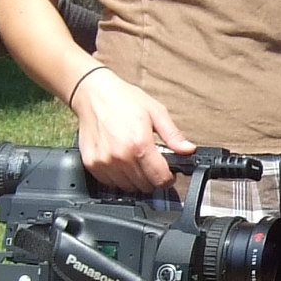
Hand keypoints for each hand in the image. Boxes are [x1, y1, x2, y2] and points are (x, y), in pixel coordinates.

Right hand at [72, 68, 190, 191]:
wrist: (93, 94)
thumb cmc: (123, 99)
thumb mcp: (155, 112)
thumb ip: (173, 135)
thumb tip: (188, 150)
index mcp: (140, 144)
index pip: (160, 179)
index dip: (168, 178)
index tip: (168, 173)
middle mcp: (121, 157)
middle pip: (145, 186)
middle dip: (152, 178)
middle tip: (150, 162)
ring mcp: (104, 162)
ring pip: (128, 187)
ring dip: (135, 179)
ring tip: (134, 160)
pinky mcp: (91, 164)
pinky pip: (110, 183)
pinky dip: (118, 177)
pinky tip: (120, 161)